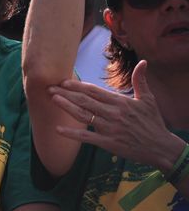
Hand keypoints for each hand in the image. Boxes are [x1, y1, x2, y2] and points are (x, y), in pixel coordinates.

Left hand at [50, 62, 185, 170]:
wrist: (161, 148)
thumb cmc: (153, 122)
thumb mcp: (148, 100)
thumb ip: (141, 80)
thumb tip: (143, 62)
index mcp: (121, 102)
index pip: (94, 91)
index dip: (77, 85)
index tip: (63, 81)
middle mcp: (113, 114)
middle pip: (85, 100)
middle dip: (66, 93)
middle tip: (49, 87)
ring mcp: (109, 128)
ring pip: (83, 115)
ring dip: (66, 107)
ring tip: (52, 99)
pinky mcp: (108, 143)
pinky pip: (86, 137)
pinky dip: (72, 133)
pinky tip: (58, 129)